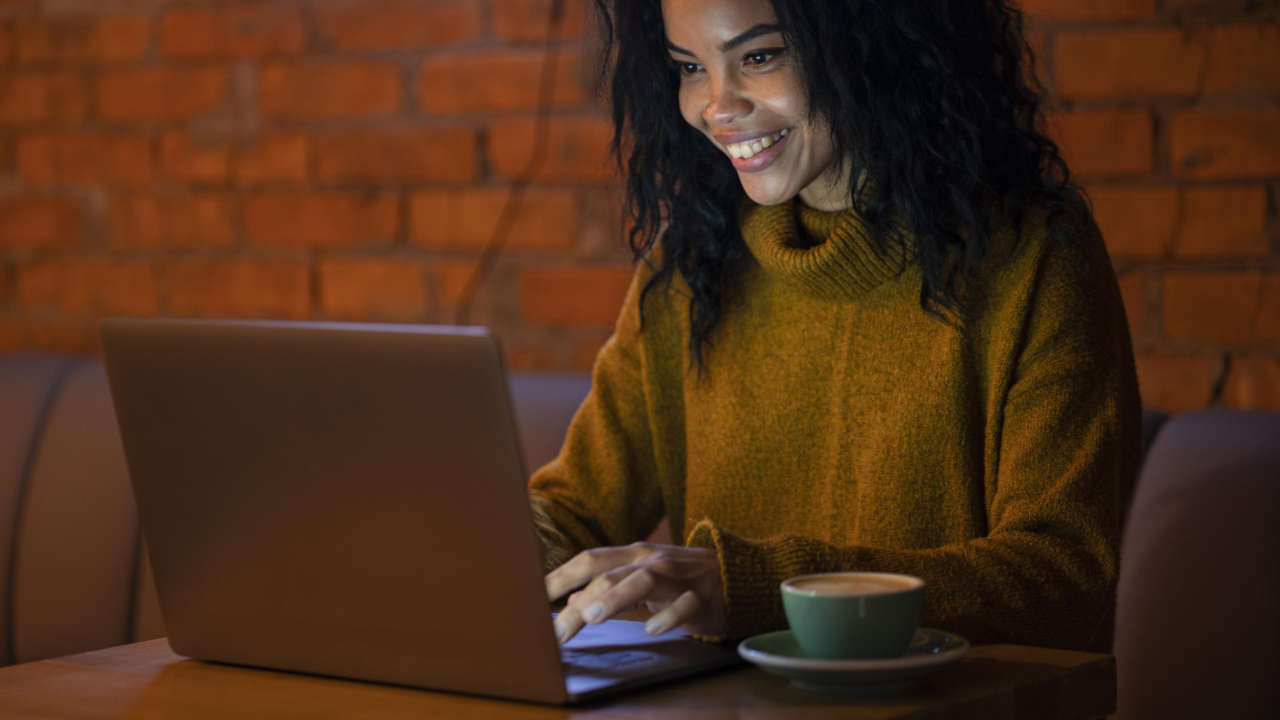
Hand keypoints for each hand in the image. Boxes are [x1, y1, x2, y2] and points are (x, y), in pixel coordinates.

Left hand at [546, 542, 725, 643]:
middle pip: (609, 573)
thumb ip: (607, 591)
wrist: (738, 575)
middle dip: (579, 600)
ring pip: (643, 580)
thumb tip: (569, 604)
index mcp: (634, 555)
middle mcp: (652, 560)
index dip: (560, 576)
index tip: (533, 597)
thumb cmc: (682, 581)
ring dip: (616, 597)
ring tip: (592, 616)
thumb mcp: (642, 583)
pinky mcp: (703, 596)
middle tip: (556, 629)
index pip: (590, 560)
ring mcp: (678, 576)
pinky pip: (685, 605)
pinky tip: (653, 629)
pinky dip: (668, 616)